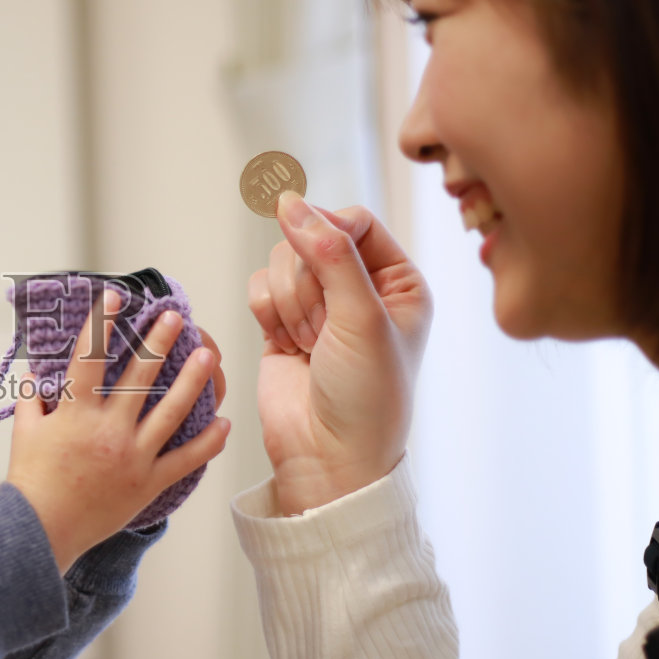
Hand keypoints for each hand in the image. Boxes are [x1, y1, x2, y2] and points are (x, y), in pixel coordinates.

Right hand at [7, 289, 231, 571]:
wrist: (41, 531)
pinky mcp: (147, 483)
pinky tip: (224, 424)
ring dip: (193, 381)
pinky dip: (207, 443)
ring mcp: (132, 456)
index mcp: (76, 412)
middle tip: (176, 318)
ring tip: (209, 355)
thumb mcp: (25, 432)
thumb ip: (33, 398)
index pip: (89, 357)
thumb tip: (35, 371)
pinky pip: (184, 460)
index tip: (116, 297)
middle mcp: (108, 429)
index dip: (102, 323)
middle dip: (159, 341)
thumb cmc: (30, 482)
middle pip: (140, 376)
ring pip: (171, 412)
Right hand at [250, 192, 431, 513]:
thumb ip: (328, 253)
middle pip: (309, 239)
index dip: (327, 234)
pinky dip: (267, 314)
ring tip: (310, 344)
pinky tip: (288, 345)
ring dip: (288, 303)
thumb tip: (288, 201)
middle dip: (306, 283)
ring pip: (280, 262)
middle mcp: (360, 288)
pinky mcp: (282, 324)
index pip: (353, 221)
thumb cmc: (366, 398)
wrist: (328, 457)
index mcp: (399, 281)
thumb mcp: (361, 317)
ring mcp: (319, 306)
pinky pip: (259, 289)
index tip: (320, 260)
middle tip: (324, 330)